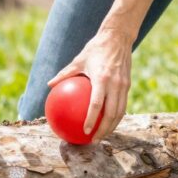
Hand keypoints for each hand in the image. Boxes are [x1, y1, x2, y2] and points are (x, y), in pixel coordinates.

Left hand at [48, 27, 133, 141]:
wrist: (118, 37)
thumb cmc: (95, 48)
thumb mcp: (79, 59)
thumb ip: (65, 74)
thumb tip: (49, 85)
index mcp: (102, 79)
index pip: (97, 104)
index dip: (92, 119)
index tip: (85, 131)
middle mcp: (115, 84)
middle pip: (112, 114)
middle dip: (104, 130)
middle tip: (94, 140)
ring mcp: (123, 86)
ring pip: (120, 112)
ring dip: (112, 127)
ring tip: (102, 136)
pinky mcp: (128, 85)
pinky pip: (123, 105)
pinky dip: (117, 116)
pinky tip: (109, 122)